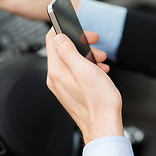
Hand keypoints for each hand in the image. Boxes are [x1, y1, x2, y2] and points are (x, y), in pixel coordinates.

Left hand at [46, 28, 123, 143]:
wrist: (103, 125)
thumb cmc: (99, 102)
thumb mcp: (85, 70)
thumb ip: (69, 52)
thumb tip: (58, 37)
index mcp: (56, 71)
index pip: (52, 39)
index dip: (67, 30)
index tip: (82, 31)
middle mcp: (55, 78)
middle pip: (63, 50)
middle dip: (82, 45)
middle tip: (97, 48)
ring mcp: (62, 86)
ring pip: (71, 61)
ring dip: (87, 57)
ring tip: (102, 62)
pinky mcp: (70, 92)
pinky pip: (75, 73)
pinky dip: (87, 68)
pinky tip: (99, 72)